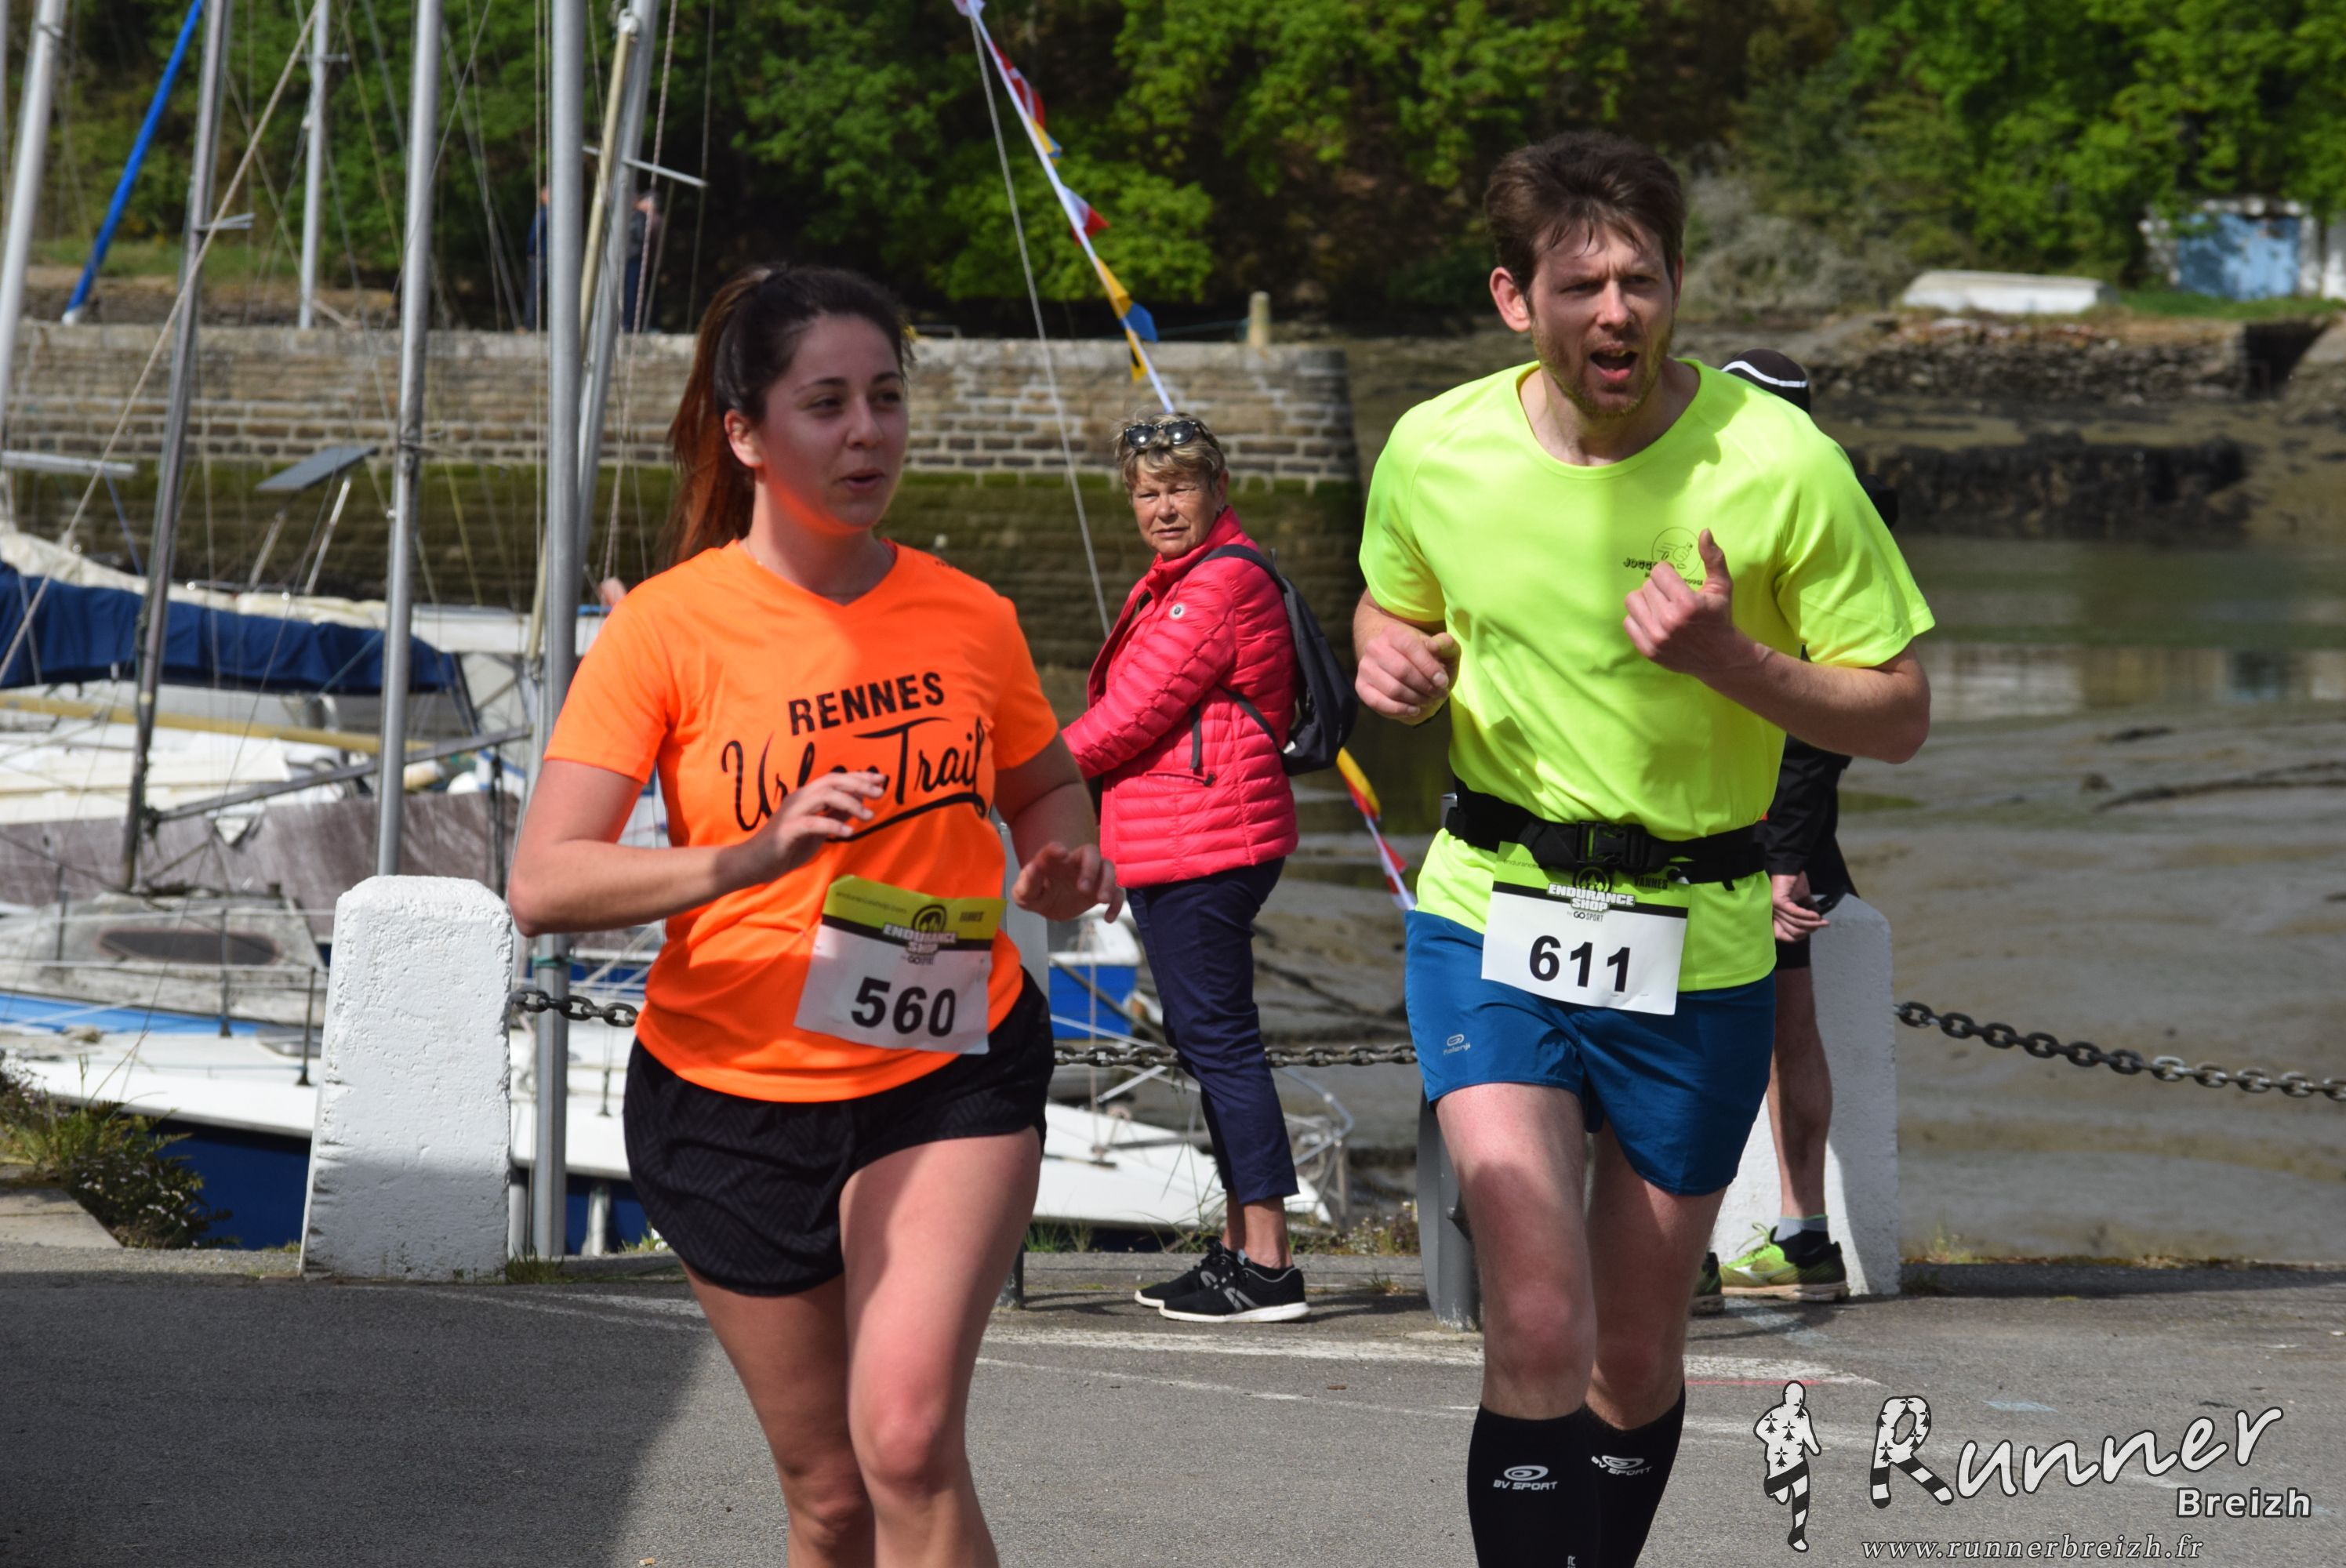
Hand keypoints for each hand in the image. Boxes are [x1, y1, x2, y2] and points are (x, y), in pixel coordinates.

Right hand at [734, 771, 884, 883]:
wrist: (754, 863)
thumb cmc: (787, 847)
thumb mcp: (818, 830)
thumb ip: (835, 814)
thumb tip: (859, 801)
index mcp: (806, 796)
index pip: (835, 779)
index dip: (859, 776)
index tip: (880, 778)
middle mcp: (799, 798)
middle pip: (832, 781)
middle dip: (859, 784)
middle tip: (880, 792)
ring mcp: (792, 812)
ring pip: (824, 796)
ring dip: (850, 803)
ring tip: (868, 816)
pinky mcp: (787, 830)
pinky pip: (813, 822)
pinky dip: (833, 825)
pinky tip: (848, 833)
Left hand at [1013, 842, 1122, 921]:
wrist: (1050, 906)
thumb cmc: (1036, 894)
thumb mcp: (1024, 895)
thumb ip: (1027, 882)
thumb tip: (1033, 867)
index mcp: (1054, 861)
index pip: (1054, 849)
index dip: (1056, 849)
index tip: (1060, 852)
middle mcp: (1076, 863)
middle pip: (1091, 852)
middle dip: (1091, 868)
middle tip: (1083, 889)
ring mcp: (1092, 875)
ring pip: (1109, 867)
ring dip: (1109, 882)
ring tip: (1102, 900)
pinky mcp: (1101, 890)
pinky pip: (1118, 892)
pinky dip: (1117, 904)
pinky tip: (1108, 918)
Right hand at [1356, 622, 1459, 720]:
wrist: (1397, 660)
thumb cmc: (1423, 656)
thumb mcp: (1440, 647)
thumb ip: (1445, 644)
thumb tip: (1434, 647)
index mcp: (1393, 632)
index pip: (1411, 648)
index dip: (1430, 668)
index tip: (1443, 682)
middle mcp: (1374, 647)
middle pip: (1402, 671)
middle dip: (1425, 686)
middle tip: (1439, 694)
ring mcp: (1365, 668)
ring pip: (1392, 689)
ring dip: (1415, 699)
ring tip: (1429, 700)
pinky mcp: (1361, 686)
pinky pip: (1378, 702)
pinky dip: (1399, 710)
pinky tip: (1414, 709)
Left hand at [1623, 529, 1763, 680]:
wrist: (1721, 658)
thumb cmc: (1719, 617)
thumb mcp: (1722, 587)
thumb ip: (1714, 558)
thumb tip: (1705, 532)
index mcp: (1687, 604)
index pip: (1658, 572)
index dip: (1668, 574)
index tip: (1676, 583)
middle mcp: (1670, 622)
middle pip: (1645, 586)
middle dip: (1658, 588)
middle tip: (1671, 597)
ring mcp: (1657, 638)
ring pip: (1633, 601)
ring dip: (1645, 601)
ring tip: (1660, 607)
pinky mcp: (1648, 650)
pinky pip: (1628, 622)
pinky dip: (1638, 619)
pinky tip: (1654, 621)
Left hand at [1770, 871, 1828, 943]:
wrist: (1790, 867)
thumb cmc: (1795, 884)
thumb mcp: (1803, 902)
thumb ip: (1807, 914)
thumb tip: (1818, 923)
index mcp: (1776, 916)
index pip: (1781, 935)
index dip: (1796, 938)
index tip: (1809, 933)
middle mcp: (1772, 914)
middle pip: (1792, 932)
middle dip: (1809, 930)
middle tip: (1820, 925)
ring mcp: (1774, 908)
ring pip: (1795, 923)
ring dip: (1812, 923)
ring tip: (1822, 921)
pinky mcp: (1779, 901)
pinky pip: (1795, 913)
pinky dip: (1808, 915)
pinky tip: (1817, 915)